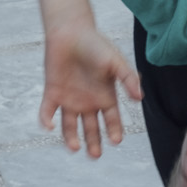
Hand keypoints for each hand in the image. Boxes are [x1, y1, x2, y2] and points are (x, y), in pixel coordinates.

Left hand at [39, 23, 142, 155]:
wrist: (70, 31)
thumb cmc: (95, 44)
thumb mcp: (116, 61)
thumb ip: (128, 79)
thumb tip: (140, 98)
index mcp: (105, 96)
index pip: (111, 120)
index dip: (114, 131)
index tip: (116, 141)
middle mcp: (87, 101)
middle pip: (91, 128)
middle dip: (93, 142)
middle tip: (95, 155)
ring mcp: (69, 99)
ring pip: (69, 126)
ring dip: (71, 138)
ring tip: (75, 148)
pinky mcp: (52, 93)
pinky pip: (47, 111)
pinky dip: (46, 120)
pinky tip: (49, 126)